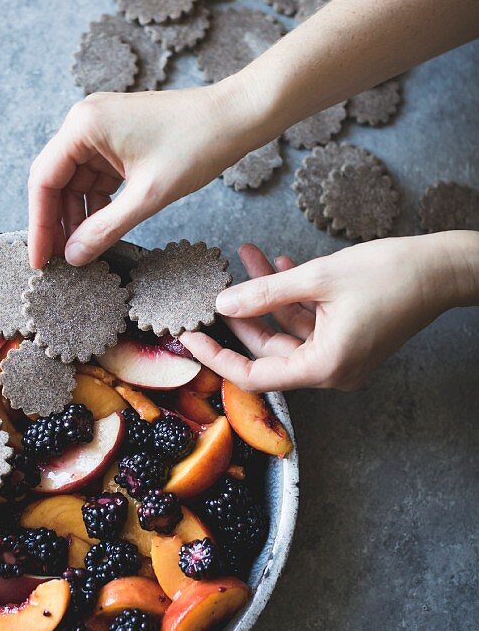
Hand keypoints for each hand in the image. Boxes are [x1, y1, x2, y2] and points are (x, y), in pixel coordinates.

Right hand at [27, 83, 265, 268]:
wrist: (237, 117)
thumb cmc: (197, 145)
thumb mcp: (148, 196)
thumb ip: (105, 229)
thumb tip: (74, 257)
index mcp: (84, 125)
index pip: (44, 181)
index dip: (39, 224)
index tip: (39, 260)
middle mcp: (86, 120)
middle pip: (56, 180)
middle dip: (57, 222)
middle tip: (57, 263)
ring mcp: (102, 128)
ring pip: (76, 181)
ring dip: (78, 215)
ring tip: (80, 252)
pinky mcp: (119, 138)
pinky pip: (97, 176)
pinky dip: (97, 203)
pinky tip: (100, 230)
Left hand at [179, 235, 475, 392]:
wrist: (442, 269)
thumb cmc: (389, 274)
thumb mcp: (318, 279)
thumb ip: (265, 293)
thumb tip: (221, 304)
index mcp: (324, 367)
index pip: (254, 375)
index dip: (217, 357)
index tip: (189, 338)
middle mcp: (332, 371)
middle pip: (270, 349)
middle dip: (245, 310)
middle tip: (221, 278)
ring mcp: (341, 356)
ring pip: (288, 331)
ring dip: (268, 296)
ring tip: (250, 255)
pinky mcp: (349, 339)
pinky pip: (309, 324)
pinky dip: (292, 299)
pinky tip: (278, 266)